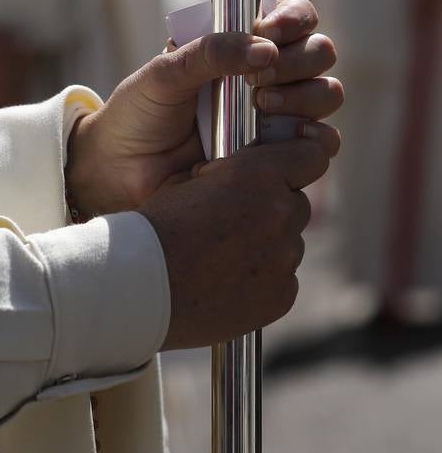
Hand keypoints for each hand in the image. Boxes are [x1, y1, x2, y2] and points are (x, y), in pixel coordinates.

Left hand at [67, 0, 341, 216]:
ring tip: (260, 107)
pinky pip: (321, 143)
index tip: (271, 30)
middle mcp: (269, 75)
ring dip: (304, 96)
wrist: (121, 169)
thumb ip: (211, 52)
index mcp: (243, 43)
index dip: (294, 18)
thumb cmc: (140, 111)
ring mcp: (278, 115)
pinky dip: (314, 137)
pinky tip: (280, 138)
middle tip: (257, 80)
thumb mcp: (166, 72)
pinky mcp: (279, 155)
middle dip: (298, 59)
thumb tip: (265, 49)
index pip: (294, 16)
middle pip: (319, 52)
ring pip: (327, 93)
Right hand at [140, 136, 328, 348]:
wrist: (141, 285)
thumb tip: (239, 174)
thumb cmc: (157, 227)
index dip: (298, 161)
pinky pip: (282, 279)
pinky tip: (228, 281)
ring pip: (288, 243)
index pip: (311, 156)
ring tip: (225, 256)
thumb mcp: (188, 179)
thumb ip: (228, 173)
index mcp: (258, 174)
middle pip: (297, 203)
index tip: (286, 171)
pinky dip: (263, 279)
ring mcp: (284, 258)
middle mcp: (280, 212)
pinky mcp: (282, 296)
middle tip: (238, 219)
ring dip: (267, 244)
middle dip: (274, 207)